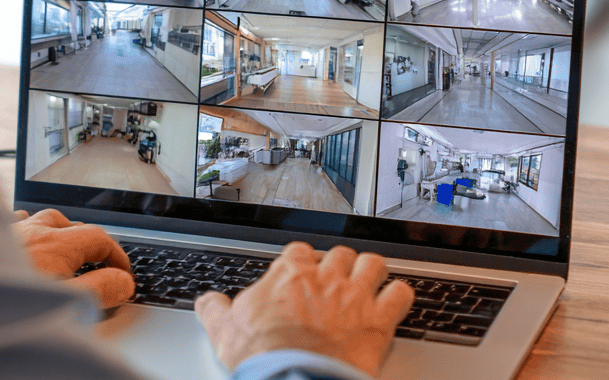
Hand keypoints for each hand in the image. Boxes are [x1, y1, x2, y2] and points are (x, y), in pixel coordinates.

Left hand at [11, 209, 134, 307]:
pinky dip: (22, 228)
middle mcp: (30, 233)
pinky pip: (9, 225)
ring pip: (37, 220)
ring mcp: (6, 235)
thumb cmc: (9, 306)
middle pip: (68, 224)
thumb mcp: (65, 304)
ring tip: (61, 243)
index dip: (115, 254)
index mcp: (54, 245)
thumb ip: (98, 291)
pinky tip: (21, 234)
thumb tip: (123, 282)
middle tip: (96, 259)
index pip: (97, 238)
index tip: (122, 272)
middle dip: (86, 240)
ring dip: (54, 229)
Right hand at [194, 242, 412, 376]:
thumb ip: (215, 309)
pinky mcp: (379, 320)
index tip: (303, 274)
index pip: (300, 250)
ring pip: (374, 263)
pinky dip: (399, 297)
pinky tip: (393, 303)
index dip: (304, 262)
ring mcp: (355, 296)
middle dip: (340, 265)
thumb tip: (207, 302)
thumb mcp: (224, 330)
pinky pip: (401, 294)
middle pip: (341, 252)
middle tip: (336, 281)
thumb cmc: (263, 357)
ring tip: (368, 284)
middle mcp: (325, 278)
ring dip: (372, 272)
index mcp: (289, 274)